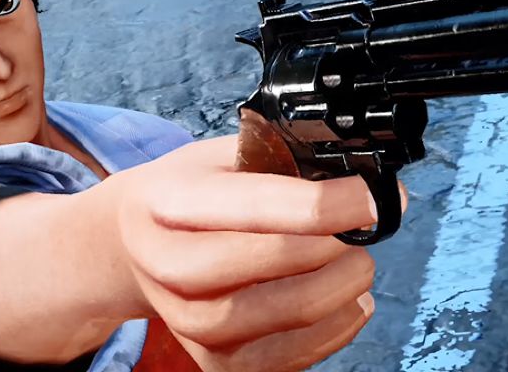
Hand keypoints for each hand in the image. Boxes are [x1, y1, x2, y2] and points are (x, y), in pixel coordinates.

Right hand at [104, 135, 407, 371]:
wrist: (134, 244)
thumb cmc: (190, 194)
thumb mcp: (219, 156)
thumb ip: (278, 159)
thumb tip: (361, 177)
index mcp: (165, 199)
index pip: (248, 204)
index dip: (321, 203)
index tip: (372, 196)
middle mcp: (162, 262)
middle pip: (257, 263)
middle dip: (328, 246)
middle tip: (364, 230)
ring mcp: (183, 318)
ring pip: (274, 317)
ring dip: (336, 290)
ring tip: (358, 264)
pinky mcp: (210, 360)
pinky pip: (283, 359)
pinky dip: (332, 331)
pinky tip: (347, 300)